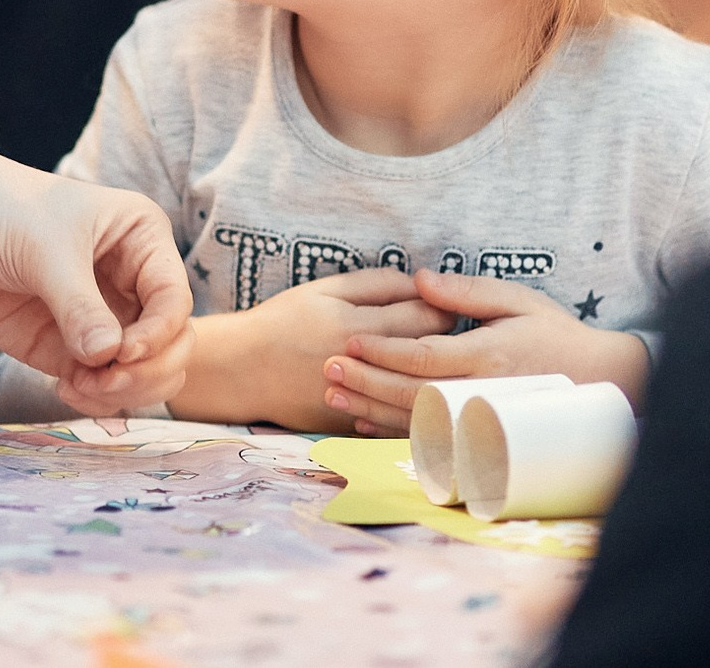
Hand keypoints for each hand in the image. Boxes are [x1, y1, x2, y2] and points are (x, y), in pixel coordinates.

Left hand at [0, 154, 193, 413]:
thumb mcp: (43, 250)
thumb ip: (80, 307)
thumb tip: (109, 359)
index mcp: (139, 237)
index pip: (175, 300)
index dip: (159, 334)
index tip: (121, 352)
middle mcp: (127, 278)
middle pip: (170, 343)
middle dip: (146, 370)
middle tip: (104, 378)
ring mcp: (96, 315)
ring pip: (140, 371)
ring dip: (121, 391)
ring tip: (78, 386)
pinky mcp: (61, 344)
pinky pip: (100, 383)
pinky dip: (94, 396)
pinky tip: (66, 387)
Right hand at [171, 270, 453, 431]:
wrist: (244, 371)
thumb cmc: (285, 321)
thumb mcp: (326, 289)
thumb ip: (375, 284)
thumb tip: (419, 284)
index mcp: (359, 325)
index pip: (426, 317)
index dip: (449, 308)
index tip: (457, 305)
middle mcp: (363, 365)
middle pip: (430, 355)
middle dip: (454, 344)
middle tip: (466, 335)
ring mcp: (359, 400)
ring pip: (420, 392)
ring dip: (441, 378)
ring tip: (451, 365)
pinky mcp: (354, 425)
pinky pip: (397, 420)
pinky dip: (417, 409)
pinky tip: (430, 398)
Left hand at [326, 271, 649, 433]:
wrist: (600, 383)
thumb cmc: (556, 334)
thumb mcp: (517, 300)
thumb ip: (467, 292)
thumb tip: (418, 279)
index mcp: (484, 355)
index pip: (422, 356)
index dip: (382, 350)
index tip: (348, 340)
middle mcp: (478, 392)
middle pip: (408, 392)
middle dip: (365, 380)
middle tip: (326, 368)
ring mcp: (478, 419)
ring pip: (413, 420)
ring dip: (370, 408)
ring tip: (333, 395)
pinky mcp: (479, 435)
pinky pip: (428, 438)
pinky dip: (392, 431)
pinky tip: (364, 422)